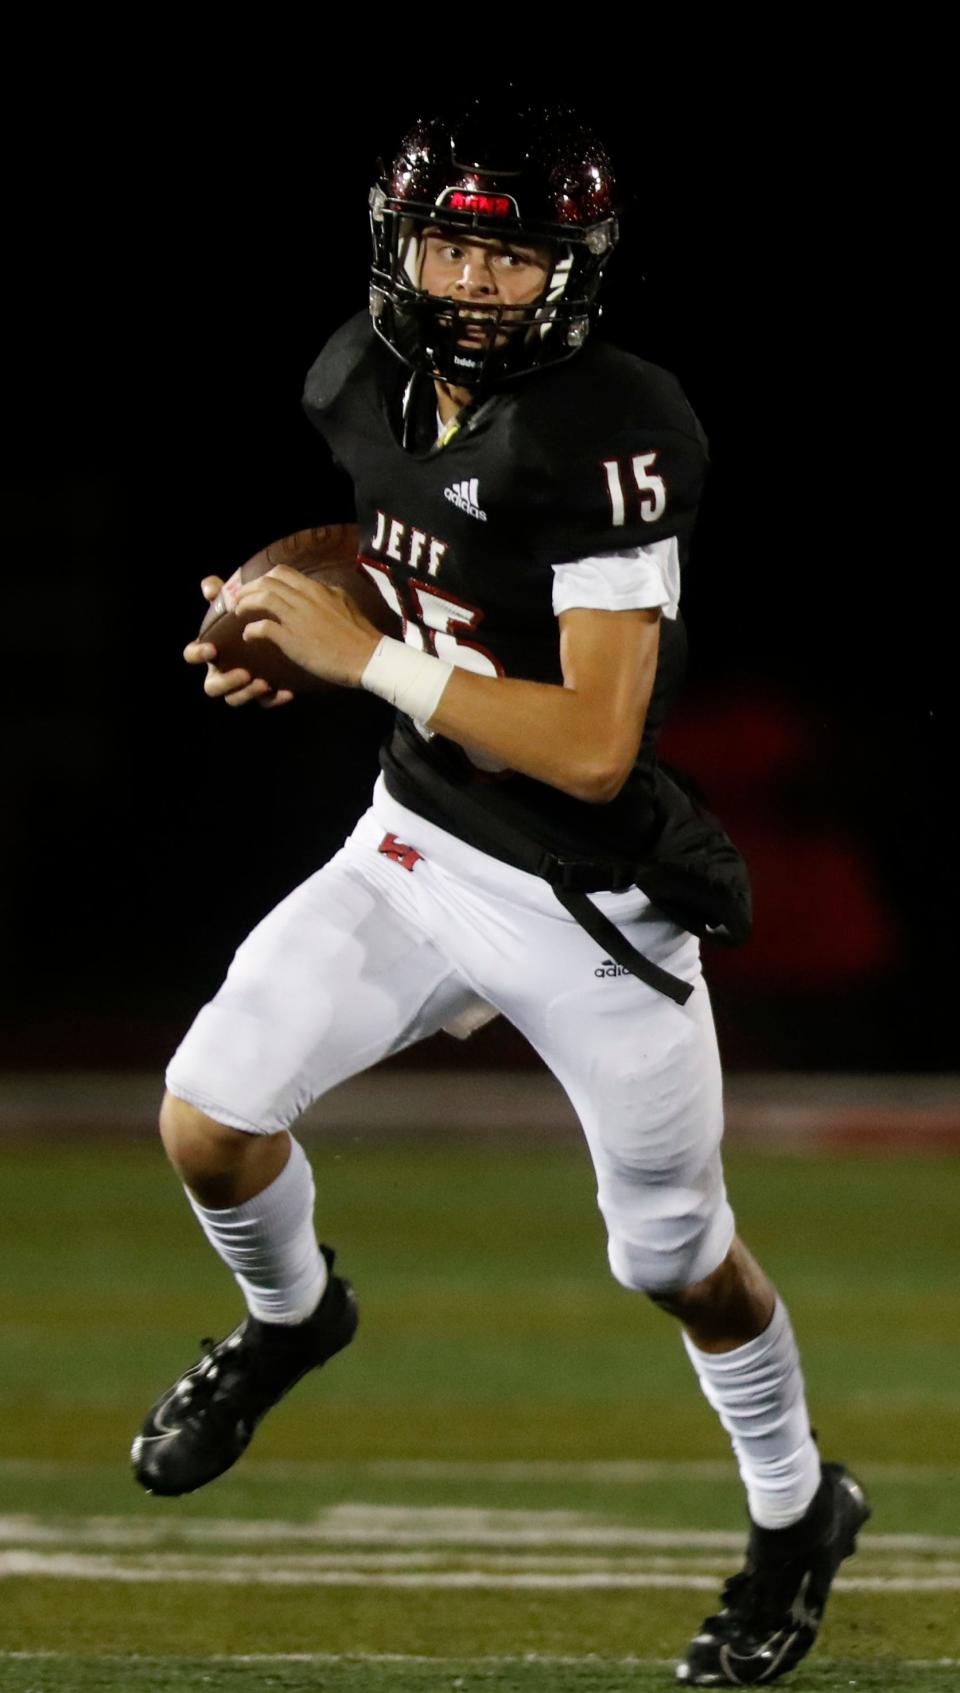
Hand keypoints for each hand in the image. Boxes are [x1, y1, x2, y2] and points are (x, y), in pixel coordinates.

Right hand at [182, 576, 294, 708]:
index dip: (198, 653)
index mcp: (210, 651)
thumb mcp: (235, 607)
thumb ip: (221, 595)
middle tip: (243, 672)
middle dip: (226, 681)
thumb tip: (209, 585)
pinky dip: (274, 699)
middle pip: (212, 687)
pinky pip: (264, 703)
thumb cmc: (247, 619)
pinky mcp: (262, 694)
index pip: (192, 655)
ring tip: (263, 683)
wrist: (280, 633)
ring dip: (247, 693)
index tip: (212, 648)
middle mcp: (220, 671)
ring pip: (234, 699)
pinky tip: (287, 690)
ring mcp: (240, 686)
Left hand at [234, 563, 381, 687]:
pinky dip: (251, 630)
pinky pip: (263, 627)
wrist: (368, 658)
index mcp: (317, 589)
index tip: (257, 588)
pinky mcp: (292, 639)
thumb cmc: (360, 635)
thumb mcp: (345, 603)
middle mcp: (306, 598)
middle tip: (240, 598)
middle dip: (249, 588)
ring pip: (262, 598)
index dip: (264, 578)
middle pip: (268, 581)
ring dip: (245, 604)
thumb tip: (316, 591)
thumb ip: (327, 595)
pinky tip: (248, 636)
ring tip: (239, 612)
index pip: (283, 572)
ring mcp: (298, 617)